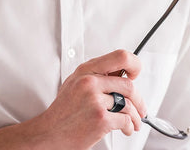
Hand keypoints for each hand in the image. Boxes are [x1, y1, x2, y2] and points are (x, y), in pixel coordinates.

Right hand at [32, 49, 146, 149]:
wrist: (49, 134)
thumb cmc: (63, 111)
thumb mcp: (75, 83)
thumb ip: (96, 76)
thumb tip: (120, 73)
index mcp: (86, 70)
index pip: (120, 57)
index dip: (134, 65)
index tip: (134, 75)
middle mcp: (90, 82)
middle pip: (129, 84)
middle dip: (139, 100)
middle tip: (140, 108)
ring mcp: (94, 100)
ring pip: (129, 104)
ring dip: (135, 116)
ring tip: (133, 122)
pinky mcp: (100, 119)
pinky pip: (125, 120)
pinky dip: (129, 127)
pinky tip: (126, 128)